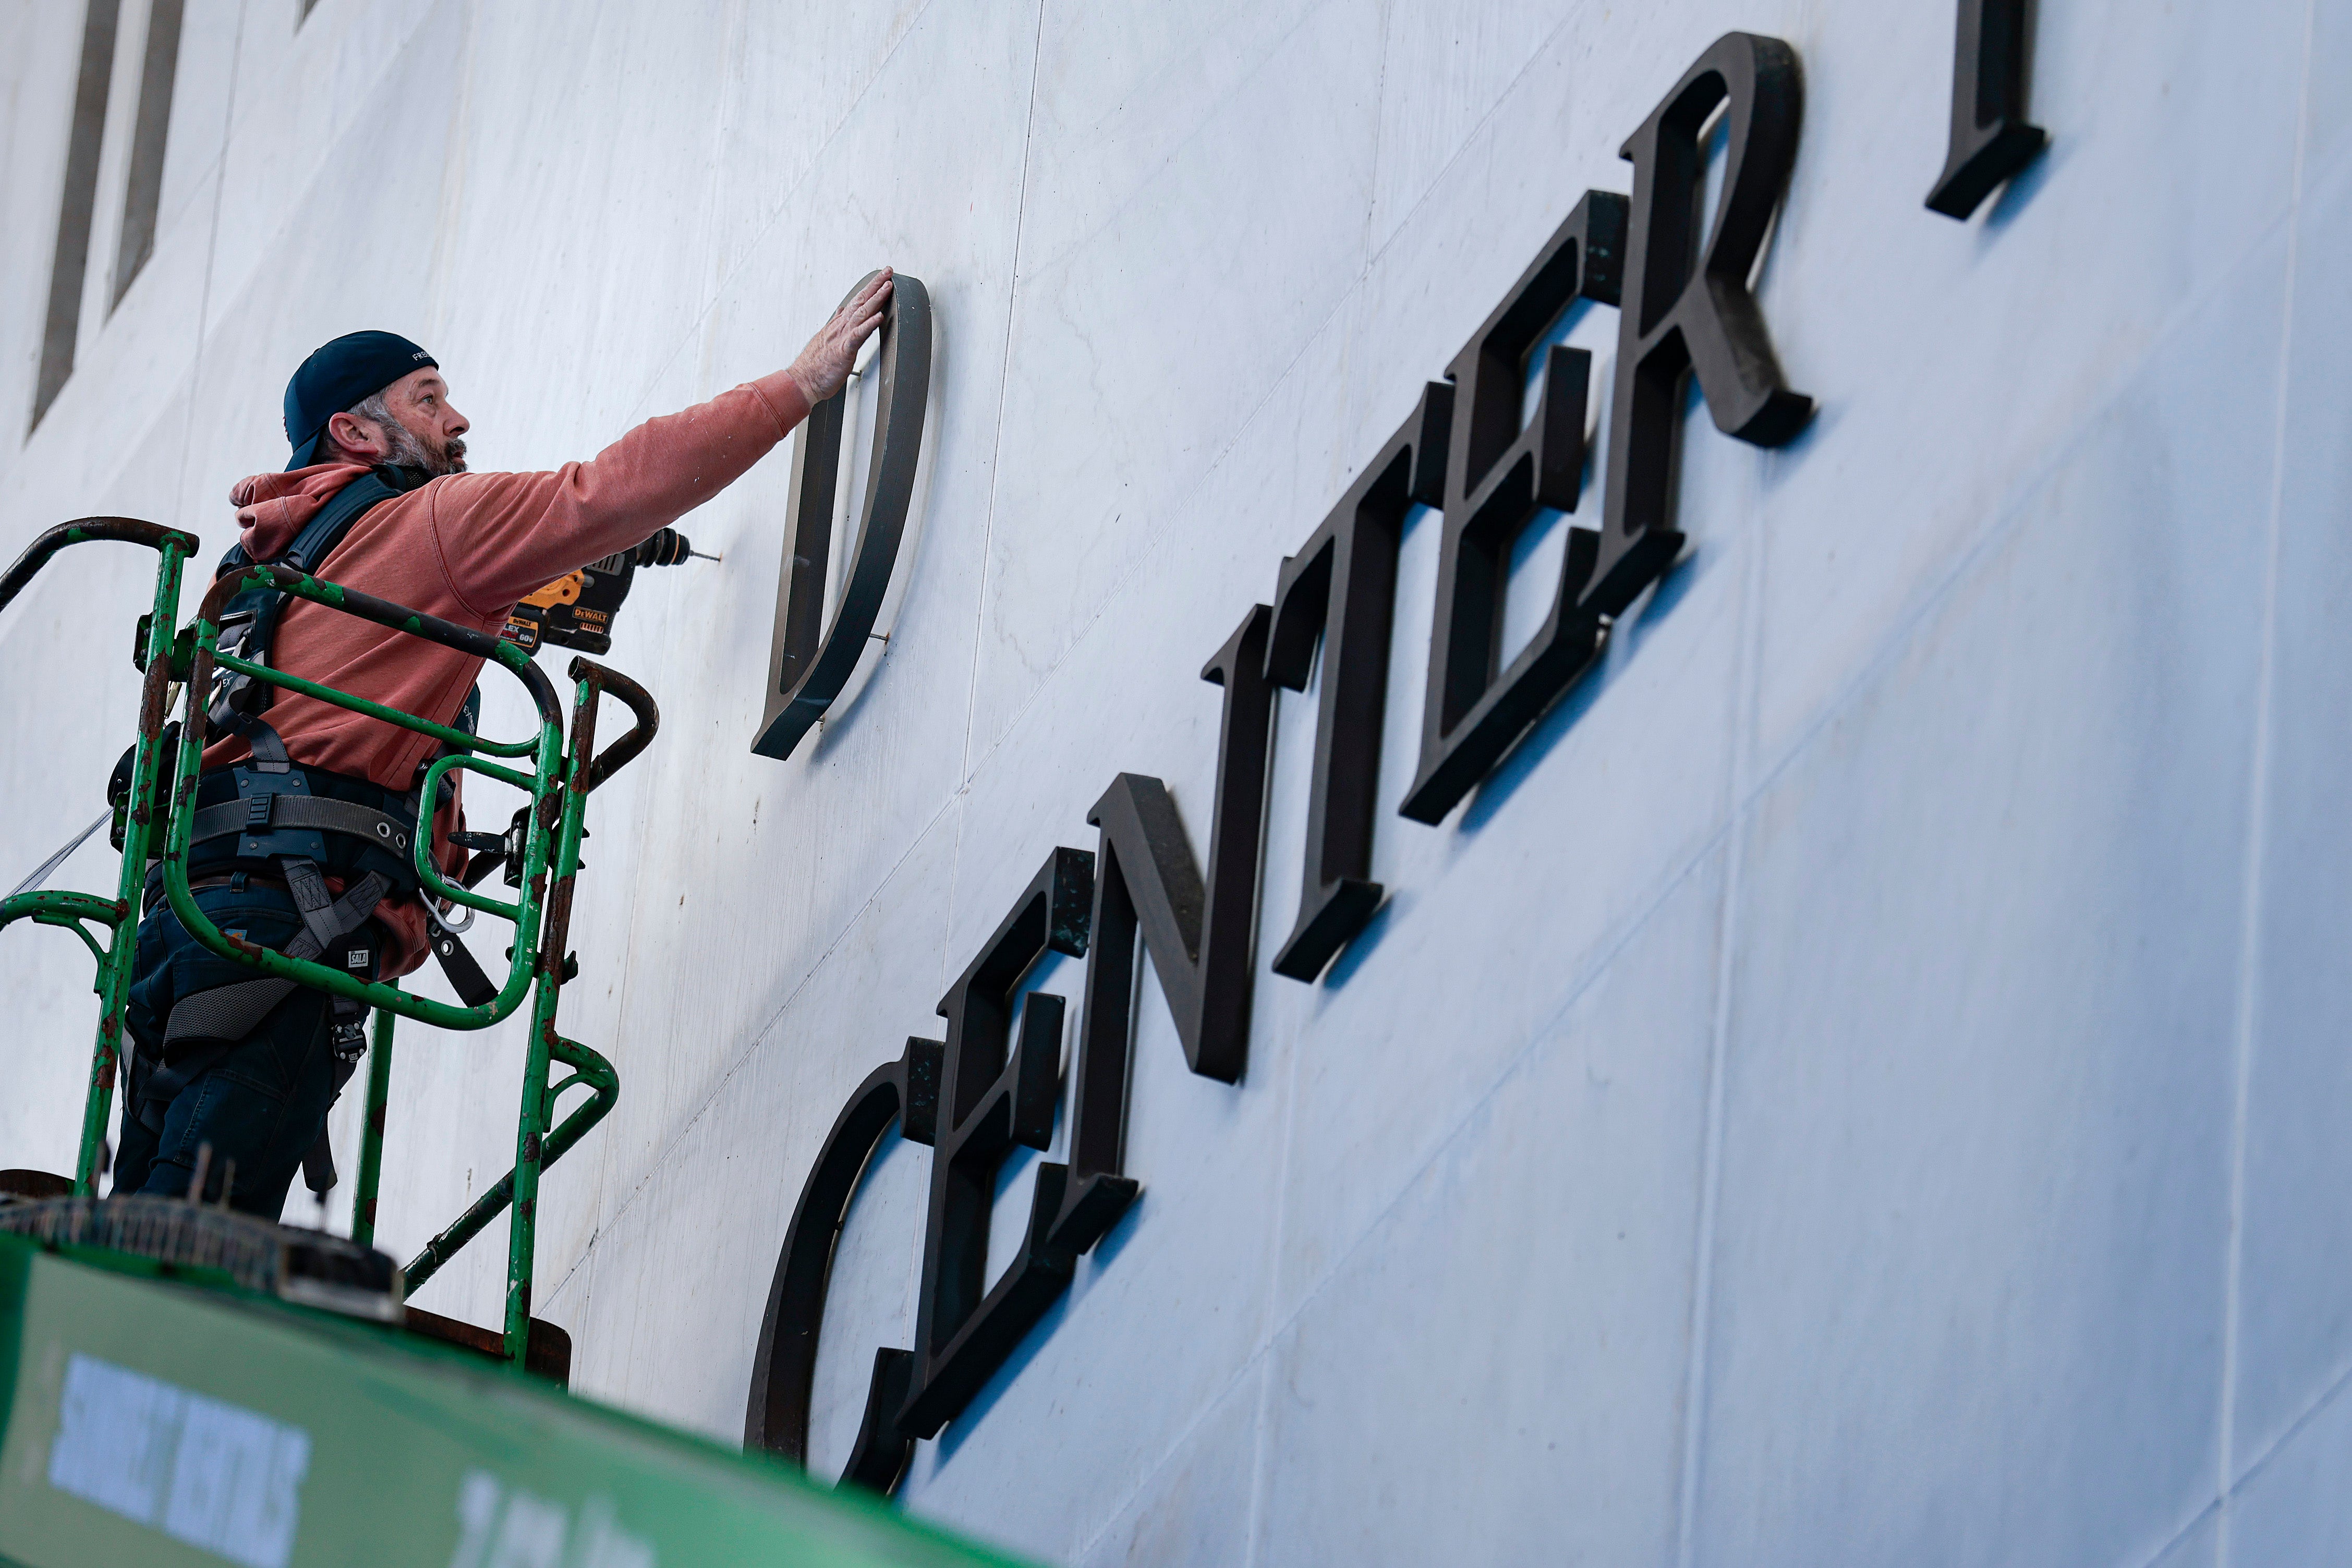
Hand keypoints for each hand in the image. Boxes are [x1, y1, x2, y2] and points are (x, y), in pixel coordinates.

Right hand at [787, 268, 893, 405]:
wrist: (803, 381)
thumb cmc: (815, 365)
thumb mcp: (826, 339)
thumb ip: (836, 324)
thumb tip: (841, 311)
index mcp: (838, 325)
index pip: (857, 301)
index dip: (870, 288)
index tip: (881, 278)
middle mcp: (840, 327)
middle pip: (860, 301)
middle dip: (876, 285)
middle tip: (888, 271)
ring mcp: (841, 337)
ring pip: (861, 313)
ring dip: (876, 299)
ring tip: (888, 287)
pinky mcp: (843, 350)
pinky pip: (858, 335)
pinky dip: (869, 325)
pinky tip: (879, 316)